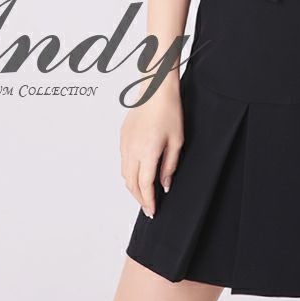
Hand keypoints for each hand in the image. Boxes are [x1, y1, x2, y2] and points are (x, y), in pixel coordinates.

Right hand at [120, 82, 183, 218]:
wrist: (155, 89)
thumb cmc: (170, 111)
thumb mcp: (177, 141)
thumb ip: (170, 165)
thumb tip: (164, 184)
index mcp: (147, 153)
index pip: (145, 185)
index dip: (148, 201)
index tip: (152, 211)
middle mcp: (132, 150)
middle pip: (131, 183)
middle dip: (139, 198)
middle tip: (148, 207)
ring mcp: (125, 143)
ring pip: (124, 173)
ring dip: (133, 186)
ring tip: (144, 193)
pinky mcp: (122, 136)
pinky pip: (123, 160)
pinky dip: (129, 172)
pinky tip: (138, 173)